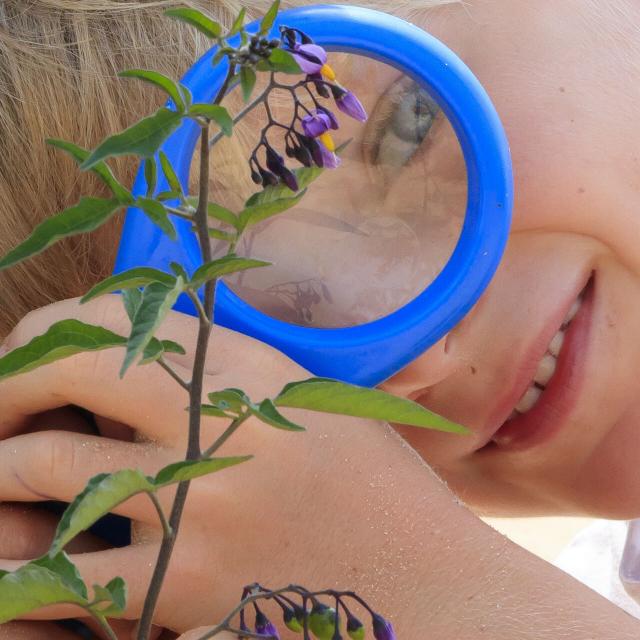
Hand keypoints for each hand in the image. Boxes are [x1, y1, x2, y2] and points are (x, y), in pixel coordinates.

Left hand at [0, 295, 436, 634]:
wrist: (421, 580)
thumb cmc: (369, 485)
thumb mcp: (306, 405)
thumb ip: (226, 375)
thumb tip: (140, 356)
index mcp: (247, 371)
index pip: (117, 314)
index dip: (54, 326)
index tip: (36, 349)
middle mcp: (212, 426)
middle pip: (64, 371)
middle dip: (8, 384)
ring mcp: (193, 510)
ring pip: (41, 470)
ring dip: (4, 472)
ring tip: (7, 480)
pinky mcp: (181, 591)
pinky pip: (61, 578)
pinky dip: (19, 571)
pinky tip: (16, 565)